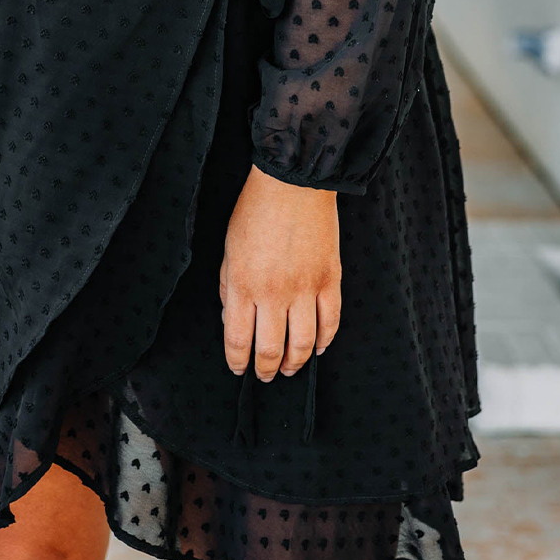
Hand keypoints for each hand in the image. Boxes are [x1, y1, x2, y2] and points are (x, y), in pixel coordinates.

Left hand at [219, 165, 340, 381]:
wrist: (293, 183)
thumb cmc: (255, 211)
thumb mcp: (229, 248)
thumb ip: (228, 286)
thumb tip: (231, 317)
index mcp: (243, 284)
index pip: (238, 339)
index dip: (237, 361)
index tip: (238, 369)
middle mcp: (273, 292)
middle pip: (270, 349)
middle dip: (266, 369)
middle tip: (265, 376)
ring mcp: (305, 288)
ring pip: (303, 344)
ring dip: (295, 362)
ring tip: (289, 368)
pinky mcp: (330, 280)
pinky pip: (331, 322)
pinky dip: (325, 341)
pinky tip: (319, 348)